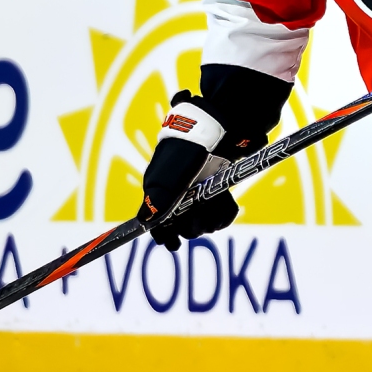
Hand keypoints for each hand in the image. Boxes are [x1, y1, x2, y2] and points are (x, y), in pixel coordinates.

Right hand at [138, 90, 245, 250]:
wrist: (223, 126)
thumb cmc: (193, 146)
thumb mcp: (173, 171)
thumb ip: (160, 196)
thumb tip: (145, 223)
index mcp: (160, 188)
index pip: (156, 221)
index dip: (164, 234)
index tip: (173, 245)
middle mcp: (178, 193)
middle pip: (182, 225)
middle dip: (193, 224)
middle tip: (201, 213)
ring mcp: (198, 192)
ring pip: (203, 222)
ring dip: (211, 218)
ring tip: (217, 202)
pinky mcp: (216, 190)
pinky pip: (219, 214)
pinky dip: (224, 212)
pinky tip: (226, 202)